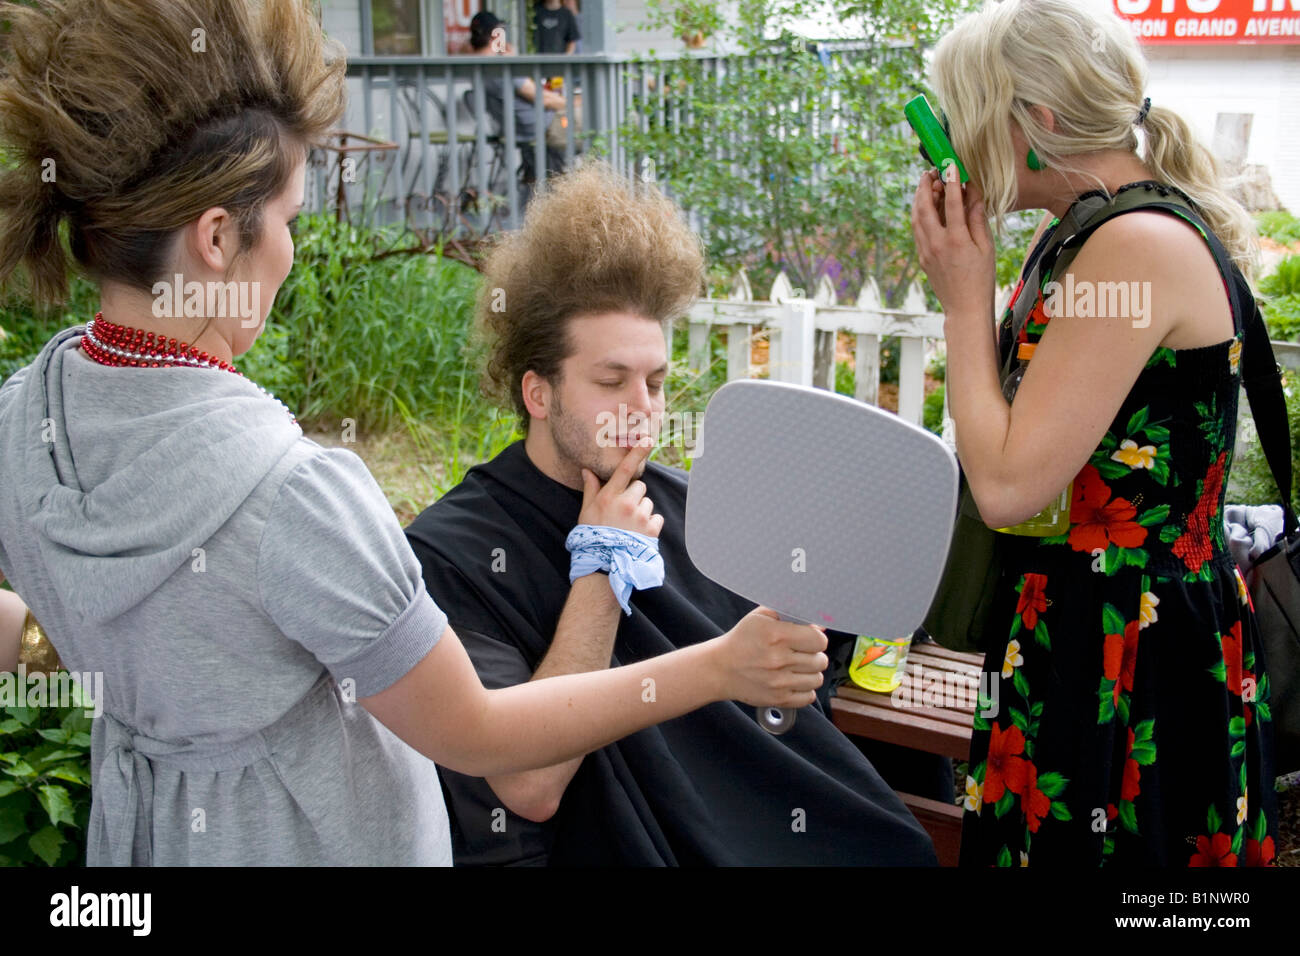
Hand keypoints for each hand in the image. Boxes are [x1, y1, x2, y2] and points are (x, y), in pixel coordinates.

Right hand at [577, 438, 663, 538]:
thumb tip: (587, 470)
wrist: (603, 564)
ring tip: (629, 526)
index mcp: (609, 496)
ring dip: (641, 511)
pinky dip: (650, 524)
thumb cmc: (592, 535)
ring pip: (648, 503)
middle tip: (623, 511)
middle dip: (634, 496)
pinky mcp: (651, 529)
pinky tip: (638, 533)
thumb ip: (591, 489)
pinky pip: (656, 518)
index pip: (625, 469)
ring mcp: (639, 516)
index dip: (637, 452)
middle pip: (639, 486)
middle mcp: (626, 503)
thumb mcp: (586, 511)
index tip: (648, 439)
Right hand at [711, 607, 826, 707]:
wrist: (720, 668)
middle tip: (800, 653)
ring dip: (810, 673)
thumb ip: (791, 616)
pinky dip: (805, 689)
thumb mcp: (761, 617)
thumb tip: (820, 626)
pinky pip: (809, 697)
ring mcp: (779, 682)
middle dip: (814, 655)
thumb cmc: (742, 640)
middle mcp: (778, 660)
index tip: (808, 639)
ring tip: (796, 667)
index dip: (816, 638)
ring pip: (818, 679)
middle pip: (821, 660)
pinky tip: (793, 681)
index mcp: (776, 635)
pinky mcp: (778, 699)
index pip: (819, 640)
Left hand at [911, 165, 996, 321]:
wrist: (964, 307)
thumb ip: (977, 218)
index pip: (952, 203)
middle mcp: (937, 243)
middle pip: (925, 207)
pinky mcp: (922, 257)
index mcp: (956, 240)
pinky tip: (924, 205)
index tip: (951, 166)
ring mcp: (926, 251)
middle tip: (931, 171)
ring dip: (919, 198)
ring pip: (916, 218)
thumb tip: (973, 193)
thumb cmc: (981, 278)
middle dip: (926, 186)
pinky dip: (919, 214)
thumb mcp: (985, 247)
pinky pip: (916, 230)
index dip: (952, 181)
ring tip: (926, 184)